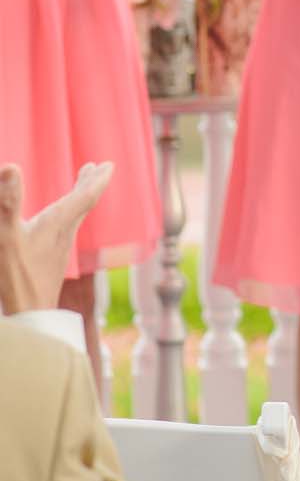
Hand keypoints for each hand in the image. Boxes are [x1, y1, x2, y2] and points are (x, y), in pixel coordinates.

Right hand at [0, 162, 113, 313]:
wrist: (26, 315)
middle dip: (90, 184)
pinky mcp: (50, 263)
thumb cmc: (16, 275)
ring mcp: (58, 250)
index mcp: (58, 223)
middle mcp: (64, 235)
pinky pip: (64, 232)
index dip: (96, 179)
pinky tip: (56, 226)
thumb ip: (7, 201)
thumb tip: (9, 166)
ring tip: (82, 186)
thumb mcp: (5, 234)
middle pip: (84, 204)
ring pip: (75, 218)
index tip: (109, 165)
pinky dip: (66, 218)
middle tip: (99, 168)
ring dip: (79, 199)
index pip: (85, 196)